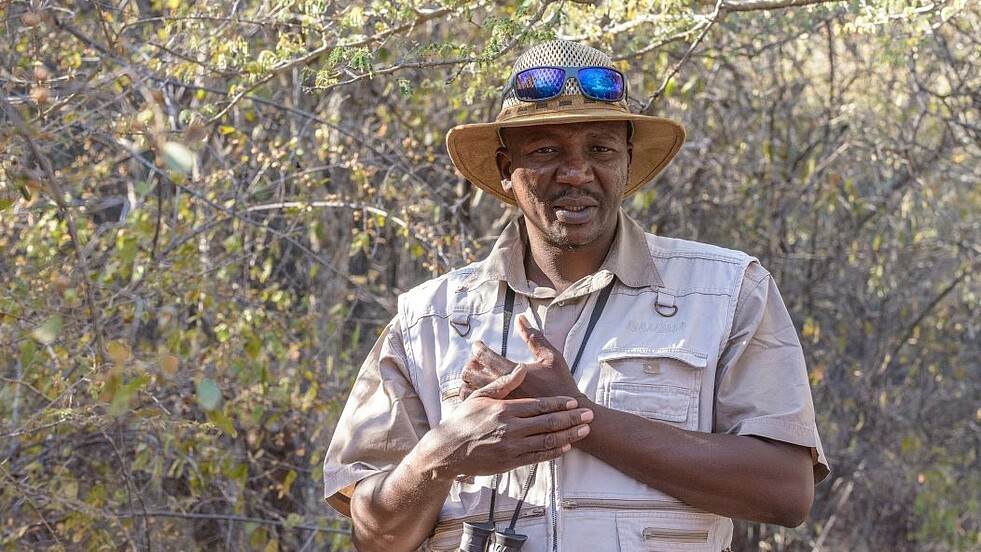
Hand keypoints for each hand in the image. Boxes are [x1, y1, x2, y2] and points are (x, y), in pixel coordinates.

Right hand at [423, 364, 591, 477]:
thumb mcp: (480, 397)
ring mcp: (512, 447)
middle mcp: (511, 429)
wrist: (448, 451)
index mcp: (505, 410)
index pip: (539, 405)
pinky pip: (538, 457)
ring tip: (584, 430)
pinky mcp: (511, 462)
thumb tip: (520, 367)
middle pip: (548, 423)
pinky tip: (566, 446)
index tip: (574, 401)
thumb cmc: (463, 420)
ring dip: (568, 435)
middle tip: (588, 415)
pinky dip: (554, 452)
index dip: (559, 403)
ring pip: (547, 441)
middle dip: (571, 418)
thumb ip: (503, 383)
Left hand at [459, 315, 585, 403]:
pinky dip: (472, 396)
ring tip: (475, 375)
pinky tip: (478, 391)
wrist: (568, 415)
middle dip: (471, 364)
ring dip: (469, 380)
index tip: (478, 345)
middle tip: (475, 361)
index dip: (478, 348)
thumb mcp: (552, 357)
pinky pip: (476, 405)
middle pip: (472, 373)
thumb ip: (534, 338)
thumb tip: (520, 319)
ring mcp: (500, 404)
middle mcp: (504, 389)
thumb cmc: (561, 384)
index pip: (486, 357)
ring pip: (469, 390)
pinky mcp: (500, 415)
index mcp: (516, 374)